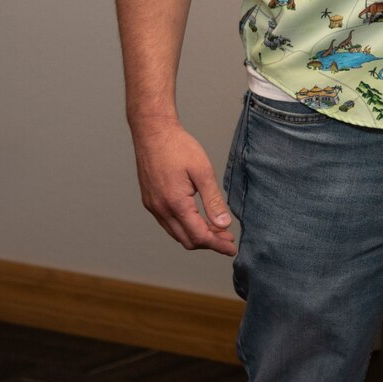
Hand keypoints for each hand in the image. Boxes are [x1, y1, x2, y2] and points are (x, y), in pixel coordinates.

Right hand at [131, 119, 236, 254]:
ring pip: (176, 233)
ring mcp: (153, 206)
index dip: (217, 245)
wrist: (153, 133)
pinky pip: (168, 224)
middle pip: (187, 239)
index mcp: (175, 203)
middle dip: (209, 243)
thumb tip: (224, 224)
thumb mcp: (203, 171)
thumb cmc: (178, 147)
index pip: (199, 235)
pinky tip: (198, 220)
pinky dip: (184, 227)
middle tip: (228, 240)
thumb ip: (213, 200)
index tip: (232, 249)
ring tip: (217, 231)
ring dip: (196, 236)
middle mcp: (160, 209)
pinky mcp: (150, 201)